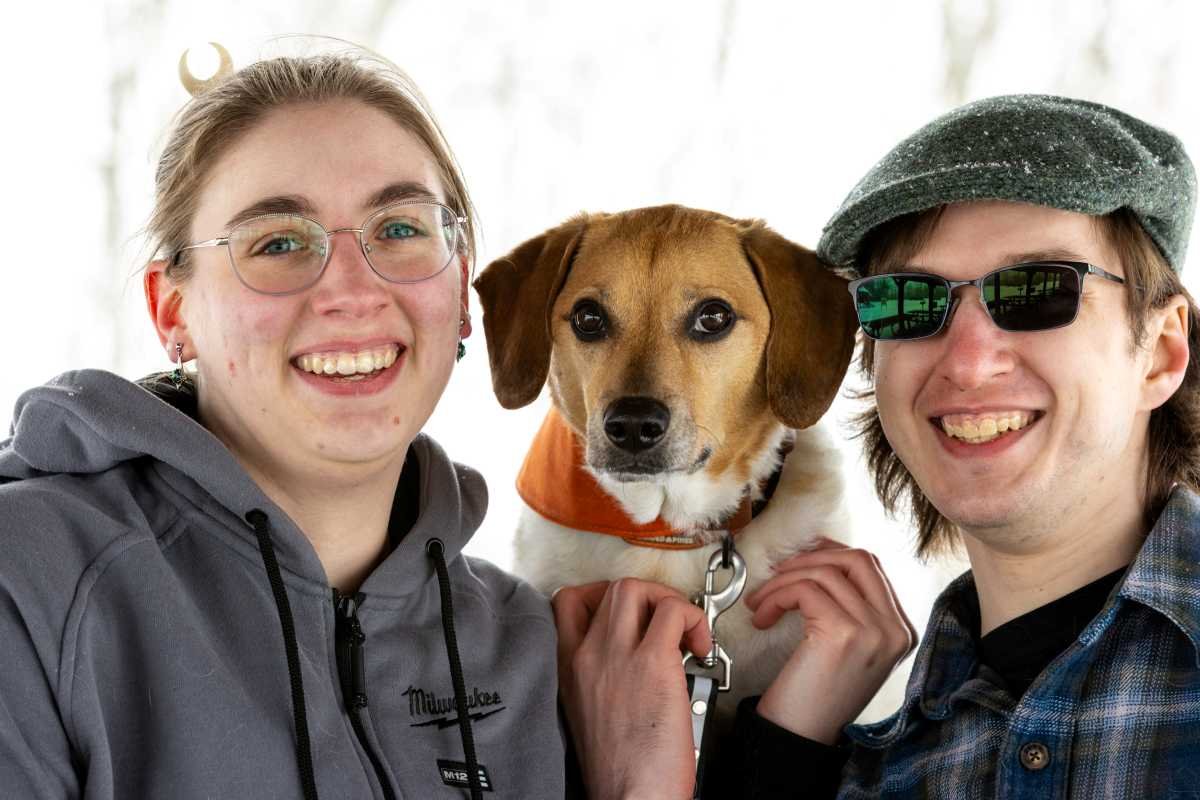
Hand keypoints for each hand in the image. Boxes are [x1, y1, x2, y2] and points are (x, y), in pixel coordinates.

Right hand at [553, 578, 710, 799]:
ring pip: (637, 588)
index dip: (602, 594)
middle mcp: (586, 655)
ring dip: (668, 600)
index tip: (629, 613)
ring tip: (682, 630)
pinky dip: (694, 620)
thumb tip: (630, 655)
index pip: (566, 601)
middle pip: (610, 588)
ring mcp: (618, 656)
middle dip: (646, 595)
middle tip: (664, 620)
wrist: (630, 798)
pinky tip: (699, 648)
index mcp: (567, 668)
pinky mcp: (653, 664)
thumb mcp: (587, 712)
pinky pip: (675, 612)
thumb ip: (598, 676)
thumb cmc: (619, 769)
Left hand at [746, 540, 916, 744]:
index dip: (830, 554)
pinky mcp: (845, 634)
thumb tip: (820, 558)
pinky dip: (776, 595)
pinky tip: (764, 616)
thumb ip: (849, 607)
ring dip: (783, 581)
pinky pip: (804, 590)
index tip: (799, 560)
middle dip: (811, 557)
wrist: (801, 737)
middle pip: (857, 559)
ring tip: (763, 603)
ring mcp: (874, 631)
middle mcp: (895, 629)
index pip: (871, 567)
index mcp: (900, 630)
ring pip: (825, 572)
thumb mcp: (847, 646)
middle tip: (779, 575)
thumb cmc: (815, 694)